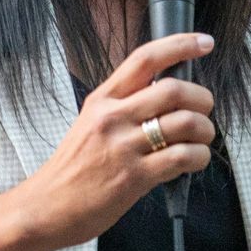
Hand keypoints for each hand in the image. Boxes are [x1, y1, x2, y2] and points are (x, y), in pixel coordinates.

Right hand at [13, 32, 215, 250]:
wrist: (45, 207)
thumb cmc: (71, 170)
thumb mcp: (90, 124)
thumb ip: (124, 108)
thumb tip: (167, 97)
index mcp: (102, 100)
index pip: (145, 59)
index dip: (180, 45)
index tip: (204, 43)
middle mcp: (112, 118)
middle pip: (173, 89)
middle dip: (202, 98)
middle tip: (204, 110)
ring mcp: (123, 147)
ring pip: (184, 122)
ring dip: (205, 131)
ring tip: (201, 140)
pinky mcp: (134, 177)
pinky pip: (182, 157)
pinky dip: (199, 157)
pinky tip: (194, 160)